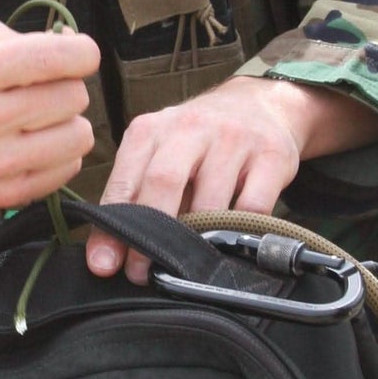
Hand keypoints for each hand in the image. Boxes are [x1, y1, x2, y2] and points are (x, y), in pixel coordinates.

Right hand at [0, 20, 100, 207]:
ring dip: (68, 124)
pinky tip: (37, 145)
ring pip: (78, 136)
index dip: (81, 53)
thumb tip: (74, 47)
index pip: (61, 58)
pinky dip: (61, 154)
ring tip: (43, 120)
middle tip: (45, 92)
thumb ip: (25, 39)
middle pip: (74, 97)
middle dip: (67, 88)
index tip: (76, 56)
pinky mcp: (2, 194)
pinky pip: (67, 169)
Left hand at [87, 76, 377, 282]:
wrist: (261, 105)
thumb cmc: (198, 142)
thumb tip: (105, 258)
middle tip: (143, 273)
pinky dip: (238, 233)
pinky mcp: (271, 155)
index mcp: (151, 130)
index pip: (125, 181)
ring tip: (187, 264)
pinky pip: (252, 208)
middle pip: (164, 182)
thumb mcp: (158, 157)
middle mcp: (190, 127)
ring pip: (210, 202)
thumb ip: (131, 201)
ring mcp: (233, 139)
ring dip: (195, 241)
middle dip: (151, 236)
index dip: (114, 228)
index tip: (106, 265)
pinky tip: (229, 244)